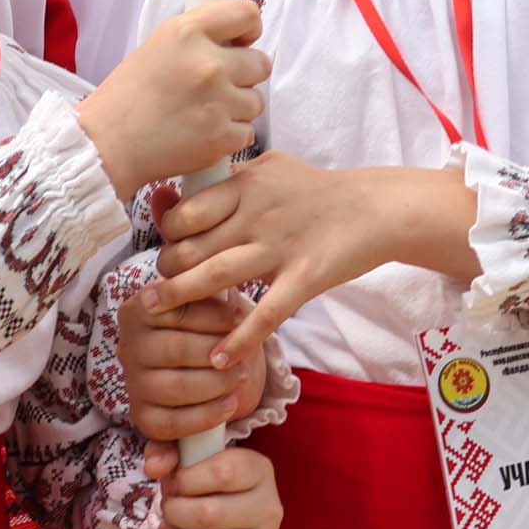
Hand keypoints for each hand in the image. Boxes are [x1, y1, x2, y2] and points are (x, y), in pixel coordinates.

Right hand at [76, 0, 266, 198]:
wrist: (106, 145)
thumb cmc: (125, 98)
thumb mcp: (156, 45)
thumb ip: (196, 36)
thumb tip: (232, 35)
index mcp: (187, 32)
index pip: (246, 14)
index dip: (249, 28)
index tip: (242, 40)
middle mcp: (207, 63)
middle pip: (260, 62)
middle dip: (245, 75)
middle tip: (219, 85)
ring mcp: (218, 101)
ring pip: (256, 100)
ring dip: (237, 108)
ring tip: (203, 113)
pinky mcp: (222, 136)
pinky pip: (247, 131)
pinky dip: (229, 136)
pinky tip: (202, 134)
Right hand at [118, 290, 267, 439]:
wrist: (204, 359)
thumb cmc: (208, 324)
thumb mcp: (210, 300)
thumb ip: (214, 291)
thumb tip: (228, 291)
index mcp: (140, 308)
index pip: (177, 309)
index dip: (214, 316)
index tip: (241, 318)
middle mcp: (129, 345)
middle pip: (175, 350)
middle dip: (217, 352)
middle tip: (244, 353)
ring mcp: (133, 382)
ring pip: (176, 387)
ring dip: (216, 384)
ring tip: (240, 376)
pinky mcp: (141, 415)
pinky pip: (173, 423)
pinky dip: (207, 415)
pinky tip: (230, 404)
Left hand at [148, 155, 472, 365]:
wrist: (374, 208)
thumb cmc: (316, 190)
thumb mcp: (268, 169)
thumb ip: (225, 181)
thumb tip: (172, 195)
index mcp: (246, 185)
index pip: (187, 211)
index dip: (167, 233)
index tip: (166, 248)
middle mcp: (258, 214)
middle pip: (193, 245)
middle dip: (168, 268)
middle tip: (159, 285)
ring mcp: (281, 247)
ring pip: (217, 275)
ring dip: (180, 296)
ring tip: (154, 311)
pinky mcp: (305, 278)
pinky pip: (267, 313)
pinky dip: (240, 339)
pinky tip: (218, 359)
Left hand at [157, 444, 280, 528]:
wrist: (231, 508)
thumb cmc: (207, 480)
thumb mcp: (190, 453)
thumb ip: (166, 450)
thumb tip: (154, 468)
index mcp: (258, 469)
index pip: (221, 473)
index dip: (185, 481)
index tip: (171, 484)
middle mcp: (270, 506)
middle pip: (211, 514)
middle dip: (175, 514)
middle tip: (167, 511)